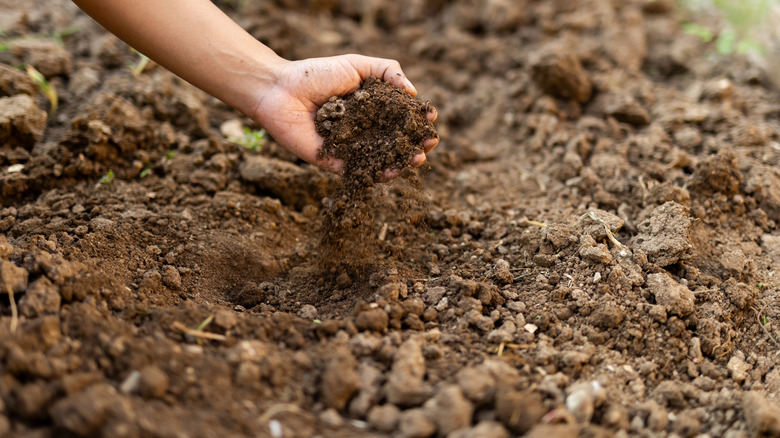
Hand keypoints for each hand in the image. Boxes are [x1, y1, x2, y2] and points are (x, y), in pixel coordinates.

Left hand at [251, 54, 438, 174]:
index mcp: (372, 108)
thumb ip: (388, 72)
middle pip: (397, 141)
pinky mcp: (337, 164)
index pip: (401, 117)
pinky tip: (392, 170)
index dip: (418, 119)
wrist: (280, 90)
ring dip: (404, 162)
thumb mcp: (357, 64)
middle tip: (430, 141)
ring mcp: (353, 149)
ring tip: (418, 158)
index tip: (431, 117)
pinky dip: (379, 174)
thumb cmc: (316, 74)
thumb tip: (414, 93)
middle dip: (417, 143)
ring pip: (384, 160)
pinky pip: (361, 173)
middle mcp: (365, 130)